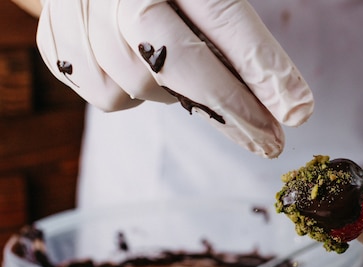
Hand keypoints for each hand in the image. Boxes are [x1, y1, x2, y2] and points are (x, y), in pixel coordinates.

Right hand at [36, 0, 313, 157]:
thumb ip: (233, 32)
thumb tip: (287, 101)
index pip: (224, 19)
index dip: (263, 68)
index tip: (297, 112)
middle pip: (180, 62)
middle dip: (232, 110)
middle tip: (271, 144)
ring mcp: (80, 18)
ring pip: (145, 88)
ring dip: (176, 92)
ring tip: (178, 67)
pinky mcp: (58, 49)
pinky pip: (111, 97)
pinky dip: (136, 93)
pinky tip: (137, 65)